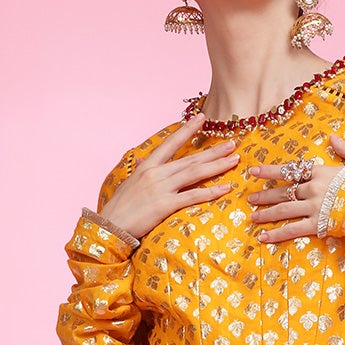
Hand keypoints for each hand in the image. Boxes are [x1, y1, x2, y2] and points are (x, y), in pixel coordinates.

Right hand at [98, 114, 239, 241]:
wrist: (109, 227)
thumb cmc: (119, 209)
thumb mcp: (130, 185)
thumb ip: (142, 172)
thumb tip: (144, 162)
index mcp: (147, 167)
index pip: (171, 143)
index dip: (187, 130)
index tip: (202, 118)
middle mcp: (156, 174)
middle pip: (190, 159)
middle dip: (213, 150)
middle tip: (233, 143)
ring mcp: (161, 188)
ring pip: (194, 173)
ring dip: (217, 166)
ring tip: (234, 160)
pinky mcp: (165, 205)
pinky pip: (192, 196)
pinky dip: (210, 191)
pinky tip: (225, 188)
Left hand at [246, 133, 344, 242]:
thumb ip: (343, 148)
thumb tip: (331, 136)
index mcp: (322, 171)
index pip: (291, 170)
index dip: (271, 171)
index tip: (254, 171)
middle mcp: (313, 187)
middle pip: (284, 191)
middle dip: (265, 195)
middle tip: (250, 198)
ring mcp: (314, 206)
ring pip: (284, 209)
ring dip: (266, 213)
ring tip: (252, 216)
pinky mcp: (318, 224)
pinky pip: (293, 229)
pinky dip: (277, 233)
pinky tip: (263, 237)